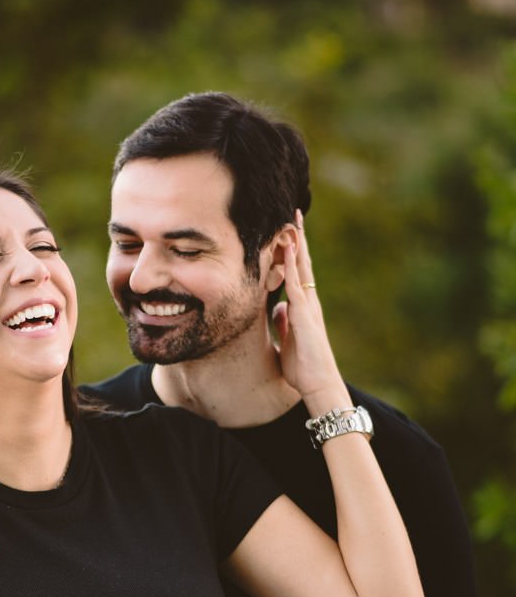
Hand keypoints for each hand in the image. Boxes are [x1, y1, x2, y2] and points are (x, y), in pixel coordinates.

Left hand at [272, 211, 348, 409]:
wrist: (318, 383)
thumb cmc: (304, 367)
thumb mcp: (288, 339)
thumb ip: (284, 322)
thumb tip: (278, 307)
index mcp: (303, 308)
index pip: (297, 273)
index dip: (293, 253)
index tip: (287, 232)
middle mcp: (308, 302)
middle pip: (302, 263)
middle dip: (298, 239)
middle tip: (294, 213)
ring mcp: (308, 306)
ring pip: (301, 268)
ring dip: (297, 244)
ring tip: (293, 220)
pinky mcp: (304, 314)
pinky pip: (296, 284)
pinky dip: (292, 265)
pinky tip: (288, 249)